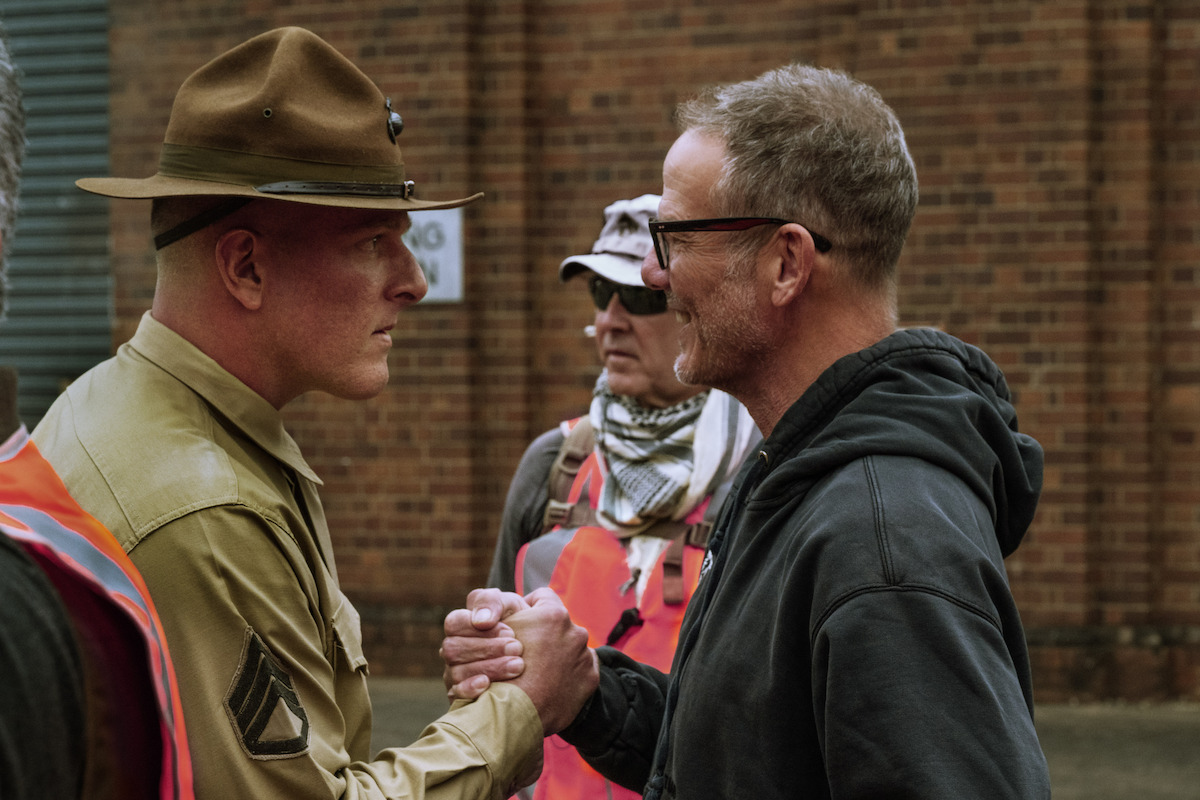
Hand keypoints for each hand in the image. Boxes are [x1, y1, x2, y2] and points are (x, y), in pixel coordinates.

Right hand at [441, 588, 528, 699]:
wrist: (538, 661)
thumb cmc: (520, 627)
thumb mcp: (511, 606)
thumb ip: (493, 602)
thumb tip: (481, 621)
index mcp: (462, 625)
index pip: (454, 622)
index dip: (478, 628)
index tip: (510, 632)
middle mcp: (454, 649)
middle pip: (453, 648)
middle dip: (488, 648)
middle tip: (517, 648)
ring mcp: (454, 673)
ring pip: (456, 672)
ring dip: (490, 667)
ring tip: (518, 666)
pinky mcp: (461, 695)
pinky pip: (456, 694)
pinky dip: (470, 688)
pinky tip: (488, 684)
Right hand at [505, 588, 598, 734]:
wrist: (513, 715)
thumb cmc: (499, 670)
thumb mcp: (493, 632)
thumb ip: (505, 613)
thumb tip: (514, 611)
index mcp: (553, 615)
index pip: (542, 597)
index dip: (528, 608)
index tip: (519, 623)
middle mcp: (575, 631)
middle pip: (557, 625)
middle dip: (544, 635)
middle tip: (525, 652)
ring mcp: (584, 656)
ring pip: (570, 647)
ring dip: (557, 655)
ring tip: (537, 672)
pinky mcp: (590, 679)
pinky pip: (581, 670)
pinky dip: (569, 675)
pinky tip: (550, 684)